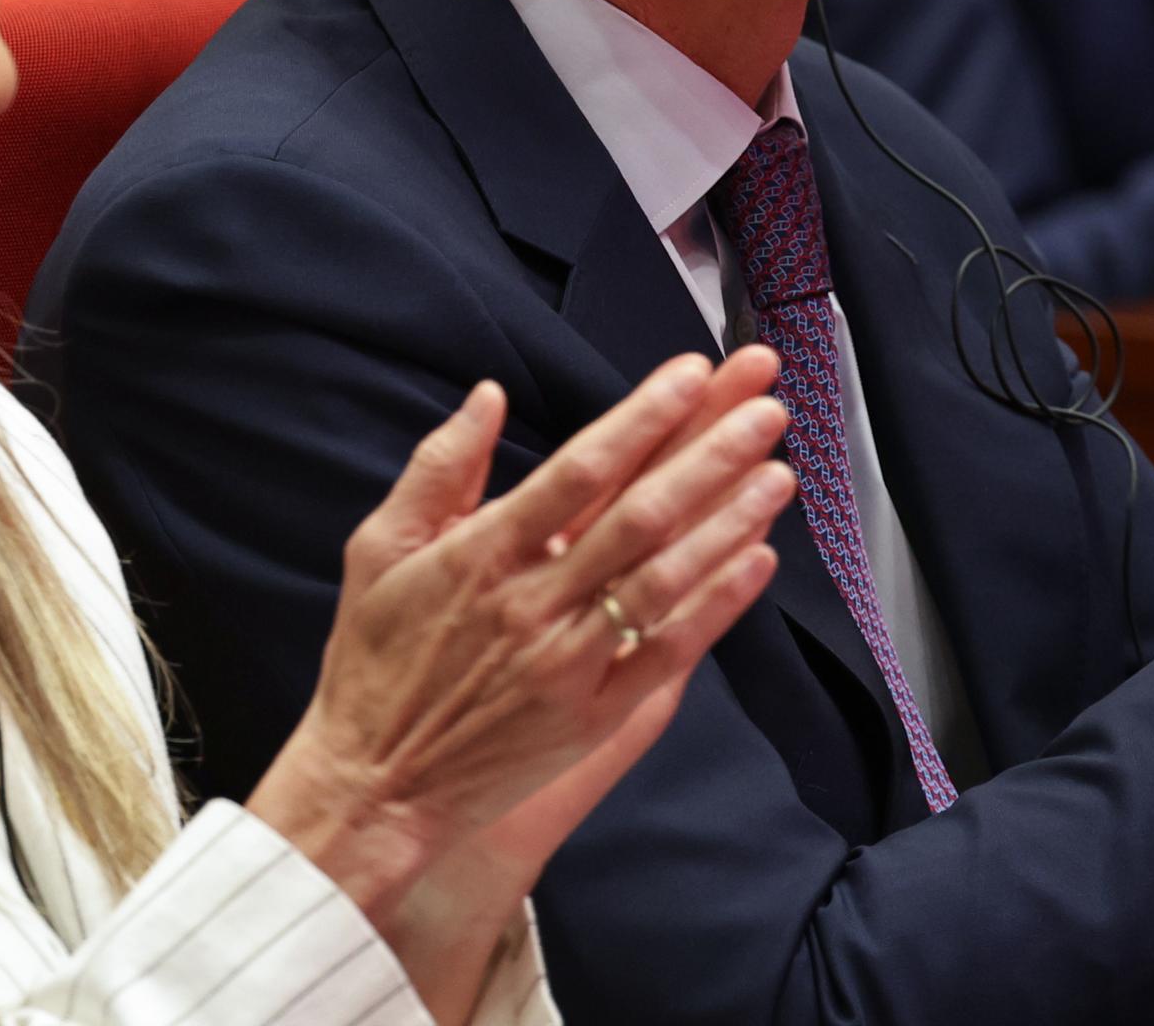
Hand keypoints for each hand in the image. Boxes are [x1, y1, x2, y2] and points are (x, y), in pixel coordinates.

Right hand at [248, 348, 791, 930]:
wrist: (377, 781)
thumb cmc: (375, 657)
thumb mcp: (380, 547)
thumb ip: (438, 467)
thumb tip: (487, 394)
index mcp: (482, 553)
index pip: (579, 470)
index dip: (642, 418)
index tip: (690, 373)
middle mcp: (534, 603)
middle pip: (640, 516)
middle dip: (709, 454)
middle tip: (765, 407)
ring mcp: (570, 662)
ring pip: (665, 579)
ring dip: (727, 522)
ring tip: (778, 470)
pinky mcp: (593, 715)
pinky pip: (667, 653)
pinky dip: (716, 606)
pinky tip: (757, 561)